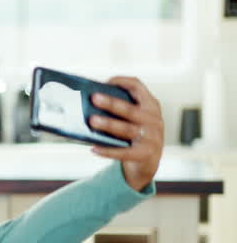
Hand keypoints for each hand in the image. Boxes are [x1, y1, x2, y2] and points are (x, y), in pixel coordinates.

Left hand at [88, 76, 163, 190]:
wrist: (148, 161)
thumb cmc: (134, 134)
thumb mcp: (133, 119)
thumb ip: (120, 110)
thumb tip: (89, 104)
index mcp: (150, 106)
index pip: (139, 88)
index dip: (123, 82)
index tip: (107, 81)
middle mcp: (154, 120)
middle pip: (130, 109)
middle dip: (112, 103)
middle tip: (94, 98)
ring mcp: (151, 137)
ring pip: (127, 129)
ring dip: (108, 124)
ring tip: (92, 121)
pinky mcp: (145, 154)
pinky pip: (123, 152)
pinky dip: (107, 151)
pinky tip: (93, 148)